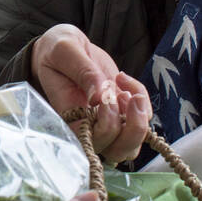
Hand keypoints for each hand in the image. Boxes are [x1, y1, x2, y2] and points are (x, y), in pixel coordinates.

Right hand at [31, 23, 152, 163]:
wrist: (67, 48)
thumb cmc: (58, 51)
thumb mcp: (65, 51)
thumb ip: (82, 72)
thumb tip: (101, 97)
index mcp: (69, 119)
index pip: (93, 143)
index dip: (106, 127)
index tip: (104, 97)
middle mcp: (90, 128)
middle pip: (118, 151)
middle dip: (131, 128)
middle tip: (123, 94)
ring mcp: (108, 121)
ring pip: (133, 144)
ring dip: (140, 120)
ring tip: (129, 92)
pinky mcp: (121, 111)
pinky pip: (143, 116)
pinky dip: (141, 97)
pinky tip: (123, 78)